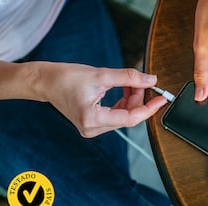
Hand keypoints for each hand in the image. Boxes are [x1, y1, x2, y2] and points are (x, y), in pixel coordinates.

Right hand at [35, 62, 165, 136]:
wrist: (46, 82)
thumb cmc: (66, 78)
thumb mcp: (101, 74)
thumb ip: (128, 78)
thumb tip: (150, 80)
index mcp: (92, 119)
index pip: (130, 118)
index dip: (149, 109)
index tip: (162, 99)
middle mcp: (92, 128)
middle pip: (128, 117)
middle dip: (138, 99)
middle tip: (142, 82)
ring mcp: (92, 128)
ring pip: (123, 116)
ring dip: (131, 100)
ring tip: (130, 83)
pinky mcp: (92, 124)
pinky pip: (116, 116)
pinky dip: (123, 103)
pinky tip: (124, 90)